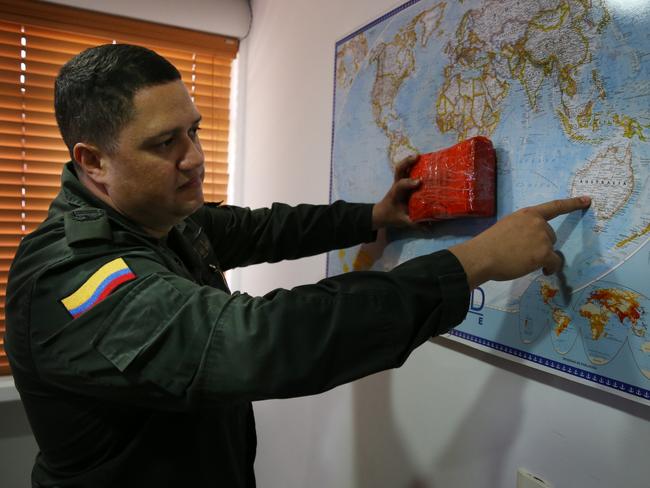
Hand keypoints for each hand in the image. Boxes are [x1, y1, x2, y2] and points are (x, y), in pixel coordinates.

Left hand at [371, 154, 420, 229]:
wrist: (381, 213)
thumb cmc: (391, 216)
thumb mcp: (403, 221)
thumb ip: (415, 224)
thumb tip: (429, 227)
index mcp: (396, 195)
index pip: (400, 186)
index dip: (409, 182)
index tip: (419, 182)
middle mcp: (397, 186)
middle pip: (398, 171)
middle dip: (407, 163)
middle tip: (417, 157)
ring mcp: (399, 182)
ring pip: (401, 168)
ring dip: (409, 160)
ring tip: (419, 155)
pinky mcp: (402, 182)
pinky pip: (405, 170)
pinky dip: (411, 164)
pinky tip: (421, 160)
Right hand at [449, 196, 591, 288]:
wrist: (482, 256)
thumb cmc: (489, 244)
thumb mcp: (507, 227)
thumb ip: (522, 228)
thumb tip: (530, 242)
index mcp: (527, 213)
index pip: (554, 206)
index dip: (572, 204)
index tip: (587, 200)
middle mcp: (538, 223)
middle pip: (550, 235)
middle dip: (541, 245)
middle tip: (522, 253)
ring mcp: (542, 237)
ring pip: (551, 249)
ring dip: (542, 256)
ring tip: (522, 261)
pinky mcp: (544, 253)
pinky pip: (555, 261)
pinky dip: (551, 267)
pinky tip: (544, 271)